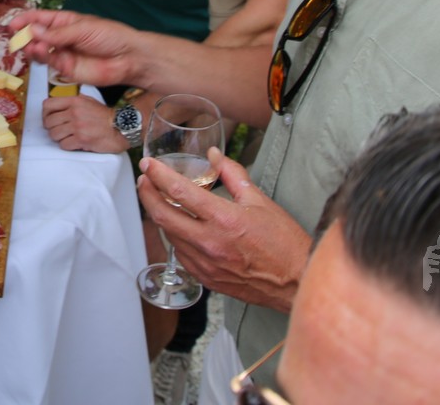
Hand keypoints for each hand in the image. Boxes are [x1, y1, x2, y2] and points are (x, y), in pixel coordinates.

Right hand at [10, 9, 145, 88]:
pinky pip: (49, 62)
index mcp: (66, 21)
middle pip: (37, 35)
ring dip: (31, 47)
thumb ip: (57, 33)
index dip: (26, 20)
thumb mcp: (83, 28)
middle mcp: (61, 37)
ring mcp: (63, 53)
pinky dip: (41, 57)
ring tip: (29, 46)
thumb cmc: (110, 36)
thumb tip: (34, 30)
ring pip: (40, 50)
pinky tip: (38, 52)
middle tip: (15, 38)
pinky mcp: (66, 69)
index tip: (12, 24)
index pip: (41, 18)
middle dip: (24, 35)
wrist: (127, 58)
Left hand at [42, 94, 126, 152]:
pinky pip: (63, 145)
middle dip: (52, 128)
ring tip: (68, 137)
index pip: (47, 105)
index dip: (45, 114)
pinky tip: (75, 142)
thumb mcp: (88, 101)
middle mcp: (74, 112)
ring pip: (54, 134)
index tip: (49, 119)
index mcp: (74, 101)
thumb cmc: (104, 115)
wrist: (121, 127)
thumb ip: (71, 102)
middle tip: (59, 130)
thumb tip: (55, 107)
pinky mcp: (82, 140)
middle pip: (49, 122)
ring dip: (59, 138)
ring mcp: (78, 126)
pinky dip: (67, 145)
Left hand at [137, 147, 309, 312]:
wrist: (296, 282)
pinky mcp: (206, 278)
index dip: (158, 175)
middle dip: (147, 194)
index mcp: (224, 219)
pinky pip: (180, 253)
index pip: (180, 192)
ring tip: (158, 199)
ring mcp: (206, 263)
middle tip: (144, 180)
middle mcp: (210, 242)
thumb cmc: (284, 243)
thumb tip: (215, 156)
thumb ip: (232, 174)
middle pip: (162, 216)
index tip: (148, 166)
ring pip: (169, 235)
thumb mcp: (260, 201)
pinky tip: (177, 226)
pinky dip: (174, 236)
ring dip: (159, 215)